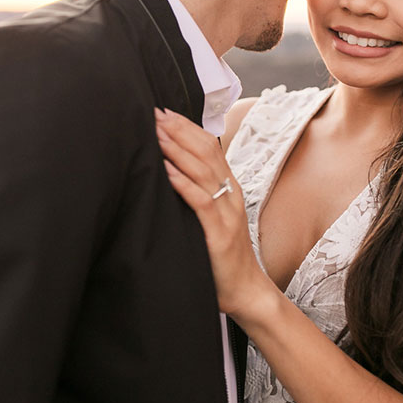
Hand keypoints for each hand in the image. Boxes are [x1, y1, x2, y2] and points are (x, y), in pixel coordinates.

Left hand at [155, 108, 277, 319]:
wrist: (246, 290)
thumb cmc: (224, 256)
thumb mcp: (214, 218)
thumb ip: (200, 195)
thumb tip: (173, 173)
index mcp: (229, 190)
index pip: (210, 148)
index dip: (188, 128)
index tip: (165, 112)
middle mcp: (231, 196)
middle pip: (207, 153)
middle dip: (180, 131)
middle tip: (155, 113)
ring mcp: (227, 214)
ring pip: (204, 172)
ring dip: (178, 151)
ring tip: (157, 134)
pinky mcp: (219, 234)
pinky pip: (202, 203)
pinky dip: (184, 185)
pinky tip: (168, 172)